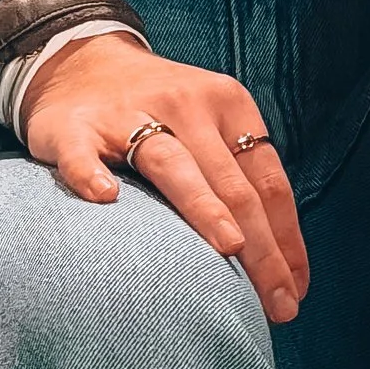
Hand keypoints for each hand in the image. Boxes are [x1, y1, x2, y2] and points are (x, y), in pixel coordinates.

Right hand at [22, 36, 307, 322]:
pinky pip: (82, 152)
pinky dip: (91, 173)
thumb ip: (240, 181)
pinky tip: (105, 198)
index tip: (296, 290)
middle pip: (232, 184)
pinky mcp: (73, 126)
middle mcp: (185, 105)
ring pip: (172, 163)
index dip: (288, 240)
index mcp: (228, 105)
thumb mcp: (209, 128)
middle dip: (261, 250)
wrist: (80, 62)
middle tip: (278, 306)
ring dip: (204, 207)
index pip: (268, 181)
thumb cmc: (159, 113)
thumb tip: (283, 264)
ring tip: (229, 248)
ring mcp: (127, 113)